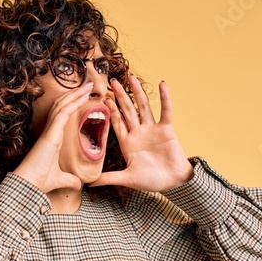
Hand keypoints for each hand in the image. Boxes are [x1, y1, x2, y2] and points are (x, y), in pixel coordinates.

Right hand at [12, 82, 94, 193]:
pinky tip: (84, 95)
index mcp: (52, 138)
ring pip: (62, 105)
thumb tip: (79, 183)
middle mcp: (50, 131)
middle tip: (88, 84)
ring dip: (76, 93)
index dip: (72, 103)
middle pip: (62, 105)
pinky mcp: (51, 134)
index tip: (84, 96)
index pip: (62, 115)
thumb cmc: (40, 181)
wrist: (29, 185)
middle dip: (75, 93)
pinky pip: (63, 113)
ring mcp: (50, 131)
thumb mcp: (60, 179)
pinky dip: (73, 102)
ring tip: (89, 85)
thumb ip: (70, 179)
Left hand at [89, 74, 194, 191]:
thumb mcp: (127, 178)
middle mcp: (139, 132)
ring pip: (143, 106)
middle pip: (127, 110)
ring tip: (131, 77)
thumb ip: (109, 178)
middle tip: (112, 81)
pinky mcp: (166, 129)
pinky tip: (162, 84)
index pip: (116, 122)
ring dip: (137, 92)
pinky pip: (166, 111)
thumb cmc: (151, 181)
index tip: (103, 98)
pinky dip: (165, 98)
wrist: (173, 183)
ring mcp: (152, 129)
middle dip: (120, 96)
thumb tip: (89, 183)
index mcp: (128, 142)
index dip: (110, 110)